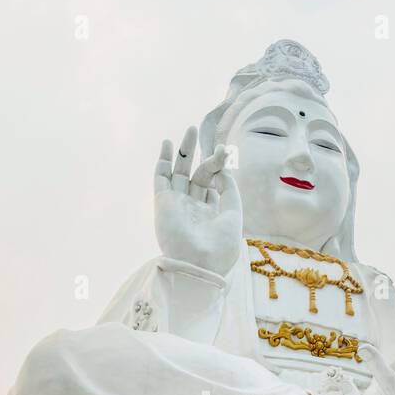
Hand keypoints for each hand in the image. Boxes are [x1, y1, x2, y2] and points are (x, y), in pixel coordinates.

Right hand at [154, 126, 242, 275]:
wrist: (199, 264)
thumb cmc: (220, 246)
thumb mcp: (233, 213)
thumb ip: (229, 188)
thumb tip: (221, 168)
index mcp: (210, 213)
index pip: (213, 184)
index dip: (219, 166)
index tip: (225, 154)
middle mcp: (192, 207)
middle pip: (198, 175)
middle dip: (205, 157)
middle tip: (210, 141)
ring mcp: (177, 204)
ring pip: (178, 172)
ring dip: (184, 152)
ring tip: (189, 130)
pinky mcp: (163, 202)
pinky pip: (161, 178)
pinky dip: (163, 160)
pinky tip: (167, 143)